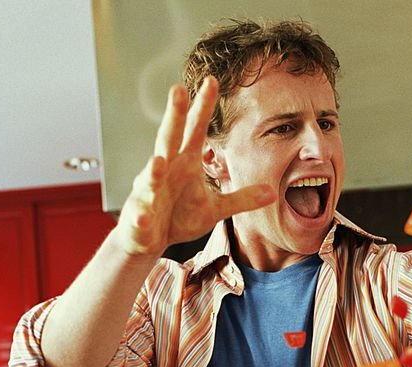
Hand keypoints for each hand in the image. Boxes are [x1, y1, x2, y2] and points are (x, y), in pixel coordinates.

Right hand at [114, 76, 274, 257]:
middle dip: (174, 117)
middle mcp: (164, 170)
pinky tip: (144, 217)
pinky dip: (142, 215)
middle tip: (178, 90)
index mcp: (184, 163)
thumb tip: (273, 192)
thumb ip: (242, 198)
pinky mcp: (139, 217)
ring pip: (150, 177)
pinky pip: (140, 215)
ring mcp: (149, 192)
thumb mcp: (215, 209)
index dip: (202, 107)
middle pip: (170, 139)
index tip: (211, 81)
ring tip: (158, 161)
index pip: (195, 131)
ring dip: (153, 170)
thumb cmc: (179, 217)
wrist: (147, 239)